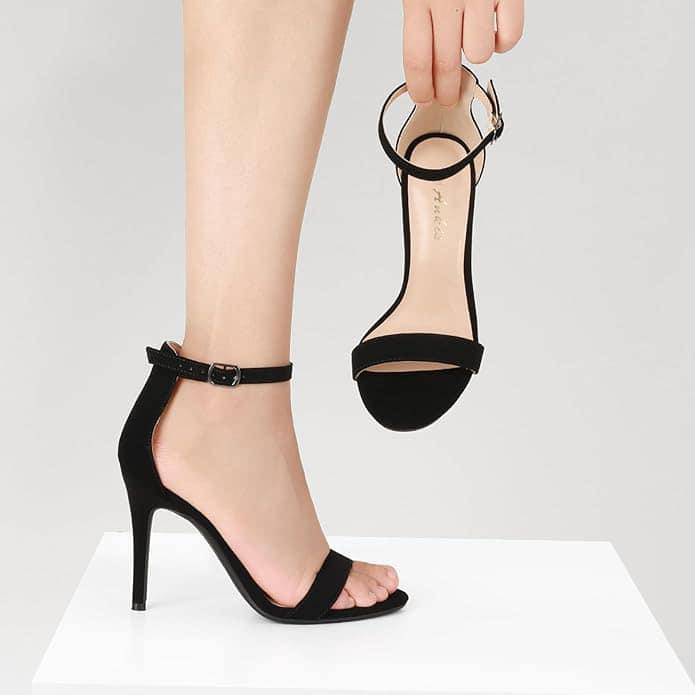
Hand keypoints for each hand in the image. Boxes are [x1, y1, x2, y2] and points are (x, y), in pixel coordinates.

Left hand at [403, 0, 523, 104]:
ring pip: (479, 55)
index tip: (424, 98)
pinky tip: (494, 31)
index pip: (417, 60)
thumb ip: (419, 19)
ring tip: (471, 42)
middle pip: (447, 65)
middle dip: (447, 90)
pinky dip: (504, 42)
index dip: (420, 87)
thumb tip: (421, 64)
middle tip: (447, 97)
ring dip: (476, 56)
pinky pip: (510, 37)